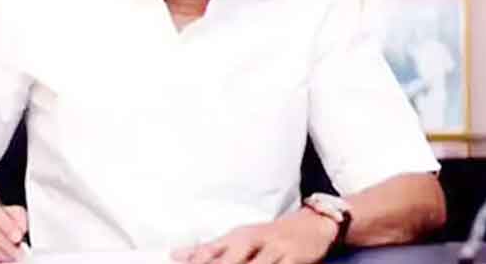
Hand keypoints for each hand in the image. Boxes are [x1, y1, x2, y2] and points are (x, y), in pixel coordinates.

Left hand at [171, 209, 337, 263]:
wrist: (311, 225)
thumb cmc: (268, 236)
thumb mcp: (239, 238)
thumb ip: (209, 249)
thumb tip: (174, 254)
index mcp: (236, 236)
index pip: (209, 253)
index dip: (196, 262)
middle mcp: (253, 240)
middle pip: (230, 260)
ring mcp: (274, 250)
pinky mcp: (294, 259)